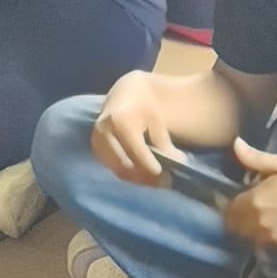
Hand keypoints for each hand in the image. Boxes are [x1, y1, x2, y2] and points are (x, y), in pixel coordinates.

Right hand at [91, 70, 186, 188]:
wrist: (125, 95)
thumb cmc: (145, 107)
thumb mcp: (157, 122)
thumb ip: (165, 144)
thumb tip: (179, 163)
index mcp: (119, 121)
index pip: (135, 151)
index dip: (151, 167)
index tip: (167, 177)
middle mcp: (104, 132)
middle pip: (125, 165)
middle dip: (146, 177)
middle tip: (165, 182)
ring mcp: (97, 142)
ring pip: (119, 170)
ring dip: (139, 178)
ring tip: (157, 179)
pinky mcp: (97, 150)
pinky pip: (114, 169)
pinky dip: (130, 175)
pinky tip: (144, 174)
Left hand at [224, 138, 276, 252]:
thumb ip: (255, 158)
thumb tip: (235, 144)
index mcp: (254, 201)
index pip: (228, 208)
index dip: (226, 203)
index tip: (231, 196)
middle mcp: (258, 223)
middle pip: (235, 226)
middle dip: (235, 217)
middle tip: (244, 206)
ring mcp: (272, 237)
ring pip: (248, 237)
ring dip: (248, 228)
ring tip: (258, 215)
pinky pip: (265, 243)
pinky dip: (264, 235)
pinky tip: (273, 224)